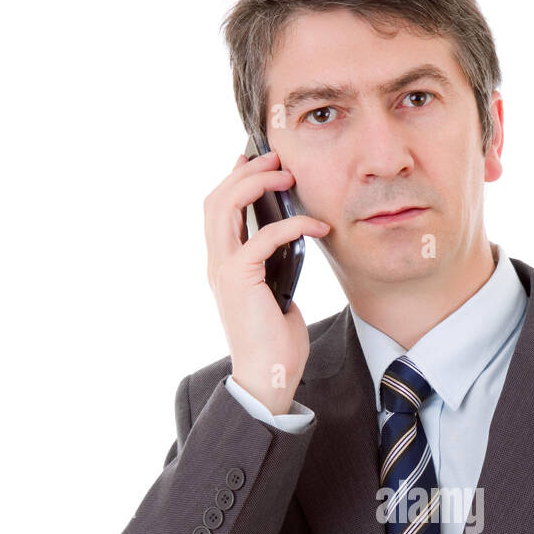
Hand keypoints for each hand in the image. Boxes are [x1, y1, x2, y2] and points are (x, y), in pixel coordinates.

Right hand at [203, 147, 330, 413]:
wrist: (268, 376)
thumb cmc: (275, 341)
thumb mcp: (276, 291)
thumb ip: (274, 265)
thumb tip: (290, 242)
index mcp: (223, 264)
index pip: (217, 209)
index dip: (233, 179)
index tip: (256, 160)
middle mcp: (216, 263)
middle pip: (215, 199)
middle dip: (245, 171)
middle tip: (276, 157)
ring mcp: (224, 270)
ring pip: (226, 207)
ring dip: (257, 183)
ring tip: (287, 175)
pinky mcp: (241, 279)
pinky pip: (263, 237)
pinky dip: (292, 225)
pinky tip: (318, 226)